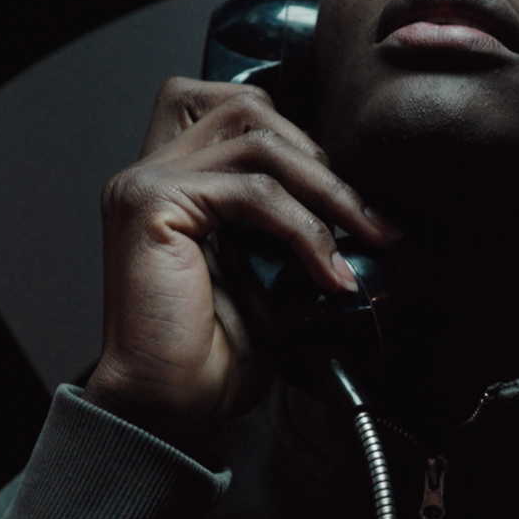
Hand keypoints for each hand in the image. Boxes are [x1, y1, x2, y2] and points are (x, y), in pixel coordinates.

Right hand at [83, 78, 398, 455]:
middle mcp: (154, 170)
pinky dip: (305, 230)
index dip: (303, 141)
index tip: (352, 196)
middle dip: (324, 164)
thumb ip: (291, 224)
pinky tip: (328, 270)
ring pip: (259, 144)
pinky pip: (252, 193)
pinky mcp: (152, 204)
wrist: (168, 407)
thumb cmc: (211, 355)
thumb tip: (358, 208)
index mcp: (176, 178)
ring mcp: (147, 182)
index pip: (245, 111)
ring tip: (364, 238)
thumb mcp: (268, 272)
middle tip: (371, 220)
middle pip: (254, 113)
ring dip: (326, 192)